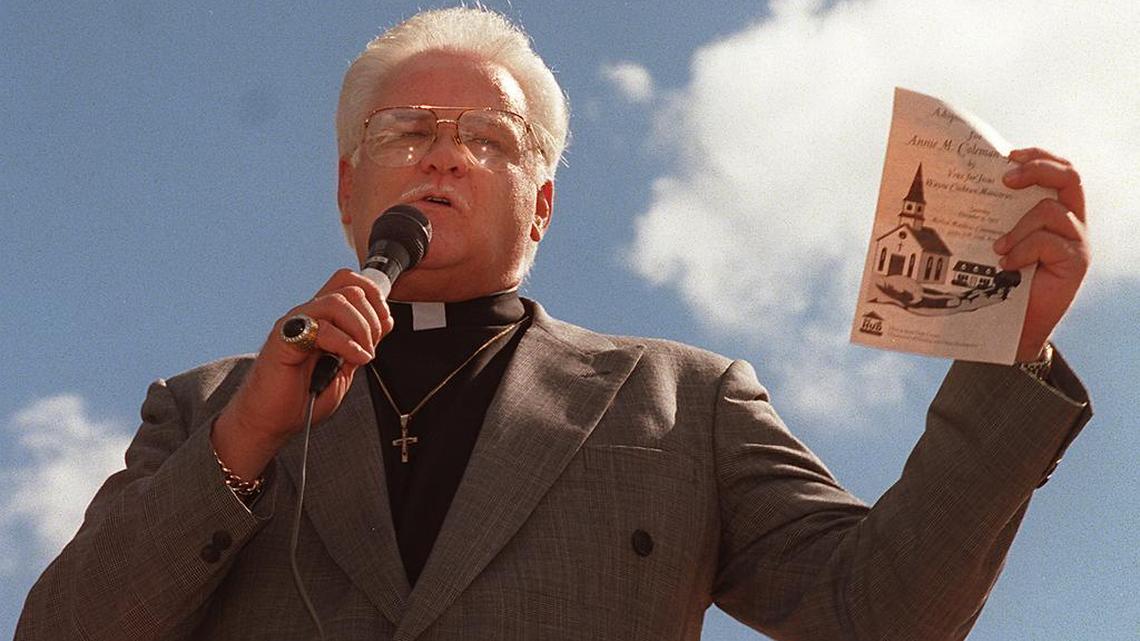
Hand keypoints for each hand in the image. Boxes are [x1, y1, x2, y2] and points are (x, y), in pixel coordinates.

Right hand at [212, 269, 392, 478]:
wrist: (271, 421)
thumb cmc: (303, 397)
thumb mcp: (346, 368)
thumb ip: (362, 343)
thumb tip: (384, 321)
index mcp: (322, 318)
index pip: (350, 282)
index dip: (375, 296)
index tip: (384, 325)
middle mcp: (308, 315)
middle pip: (349, 286)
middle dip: (372, 316)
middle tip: (371, 346)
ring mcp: (295, 323)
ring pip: (338, 301)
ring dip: (361, 328)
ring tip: (362, 355)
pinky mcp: (283, 338)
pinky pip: (321, 327)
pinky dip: (346, 343)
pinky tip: (353, 360)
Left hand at [994, 148, 1090, 361]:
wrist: (1015, 325)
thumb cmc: (1002, 280)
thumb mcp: (998, 240)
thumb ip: (995, 216)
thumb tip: (961, 185)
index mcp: (1055, 210)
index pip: (1059, 170)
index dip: (1039, 156)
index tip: (1009, 154)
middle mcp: (1071, 221)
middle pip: (1069, 177)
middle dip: (1037, 169)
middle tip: (1006, 178)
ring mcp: (1077, 241)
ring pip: (1049, 211)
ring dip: (1018, 227)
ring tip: (998, 248)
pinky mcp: (1076, 262)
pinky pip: (1047, 241)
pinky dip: (1022, 250)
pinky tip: (1006, 265)